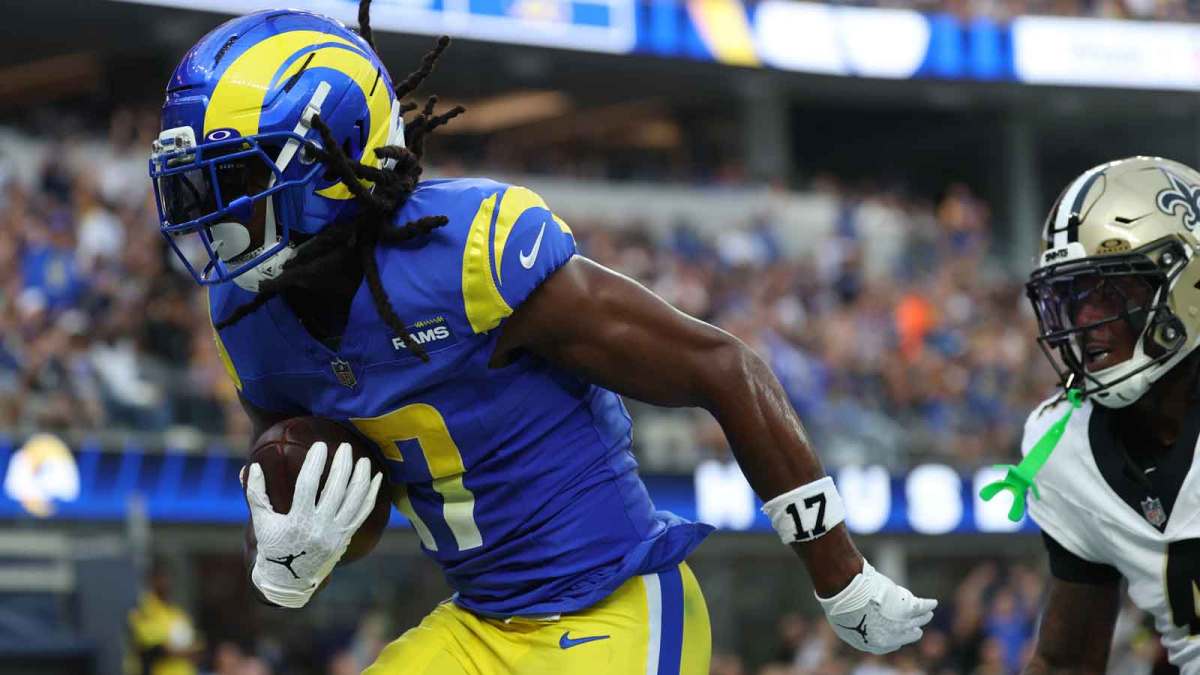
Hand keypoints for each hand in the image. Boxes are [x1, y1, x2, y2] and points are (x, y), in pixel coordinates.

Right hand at [243, 441, 381, 607]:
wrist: (290, 580)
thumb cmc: (273, 547)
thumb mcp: (261, 522)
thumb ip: (255, 494)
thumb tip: (250, 467)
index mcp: (297, 521)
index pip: (308, 486)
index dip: (315, 463)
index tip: (320, 445)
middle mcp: (320, 527)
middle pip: (335, 490)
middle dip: (342, 465)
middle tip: (345, 446)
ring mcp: (336, 533)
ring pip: (354, 500)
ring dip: (361, 477)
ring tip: (363, 459)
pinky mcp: (346, 537)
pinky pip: (364, 513)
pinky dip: (372, 494)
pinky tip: (377, 478)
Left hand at [816, 561, 935, 654]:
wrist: (846, 590)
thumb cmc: (840, 602)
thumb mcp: (844, 621)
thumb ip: (856, 626)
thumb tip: (854, 623)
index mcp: (871, 643)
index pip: (888, 645)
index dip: (895, 641)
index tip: (900, 640)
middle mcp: (888, 637)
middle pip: (904, 635)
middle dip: (911, 632)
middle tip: (918, 630)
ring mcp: (898, 623)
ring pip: (915, 620)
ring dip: (923, 617)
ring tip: (928, 614)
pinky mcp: (905, 608)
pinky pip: (920, 606)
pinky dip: (927, 604)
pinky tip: (933, 603)